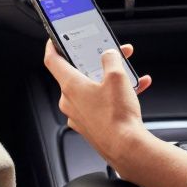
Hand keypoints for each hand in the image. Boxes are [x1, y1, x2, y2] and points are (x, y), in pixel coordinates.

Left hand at [42, 40, 153, 164]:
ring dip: (109, 79)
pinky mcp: (90, 126)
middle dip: (97, 62)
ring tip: (129, 75)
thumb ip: (111, 59)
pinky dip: (114, 95)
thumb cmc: (117, 117)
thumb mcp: (117, 77)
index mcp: (70, 86)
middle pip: (79, 74)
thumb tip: (109, 55)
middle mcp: (70, 101)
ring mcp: (79, 115)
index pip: (52, 60)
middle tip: (110, 55)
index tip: (54, 39)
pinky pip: (100, 104)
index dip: (52, 46)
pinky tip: (134, 91)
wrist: (126, 147)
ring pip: (92, 89)